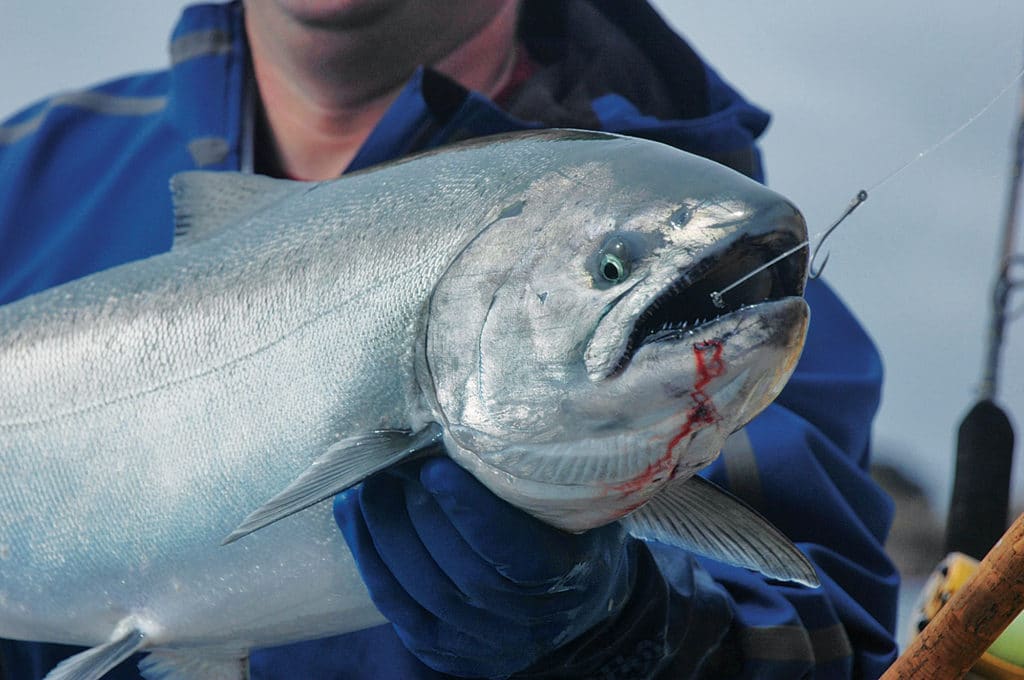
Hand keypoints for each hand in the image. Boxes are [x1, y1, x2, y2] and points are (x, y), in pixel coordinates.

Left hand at [334, 457, 634, 677]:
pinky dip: (368, 555)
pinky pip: (394, 605)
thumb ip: (542, 473)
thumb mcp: (577, 503)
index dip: (471, 512)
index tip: (434, 466)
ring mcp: (480, 644)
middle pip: (460, 573)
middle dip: (417, 513)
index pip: (518, 555)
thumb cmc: (572, 536)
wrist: (574, 611)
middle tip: (392, 462)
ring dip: (384, 531)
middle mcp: (526, 624)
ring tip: (369, 481)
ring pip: (420, 591)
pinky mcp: (440, 649)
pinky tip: (354, 513)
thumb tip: (478, 417)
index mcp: (568, 580)